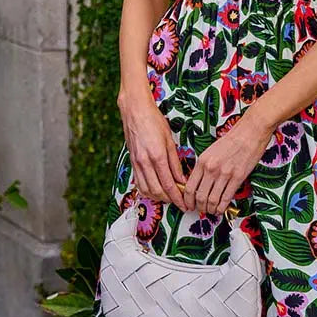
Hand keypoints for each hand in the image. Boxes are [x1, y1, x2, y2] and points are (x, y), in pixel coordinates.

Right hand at [118, 91, 186, 211]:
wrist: (135, 111)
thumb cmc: (154, 121)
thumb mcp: (170, 140)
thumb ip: (175, 163)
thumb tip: (182, 180)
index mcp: (157, 156)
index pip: (169, 184)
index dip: (178, 197)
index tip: (185, 204)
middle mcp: (145, 162)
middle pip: (157, 191)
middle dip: (170, 200)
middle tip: (180, 202)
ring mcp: (136, 163)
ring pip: (146, 190)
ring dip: (159, 197)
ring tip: (170, 197)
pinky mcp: (132, 163)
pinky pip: (139, 183)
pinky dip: (148, 191)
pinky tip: (157, 190)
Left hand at [182, 108, 272, 215]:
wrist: (249, 133)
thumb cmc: (231, 141)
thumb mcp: (210, 152)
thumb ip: (203, 167)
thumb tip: (198, 184)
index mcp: (202, 161)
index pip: (189, 187)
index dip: (187, 200)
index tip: (188, 205)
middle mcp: (211, 169)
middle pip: (199, 196)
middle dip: (199, 207)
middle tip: (200, 209)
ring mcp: (224, 174)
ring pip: (212, 200)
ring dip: (210, 209)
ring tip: (211, 210)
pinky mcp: (238, 178)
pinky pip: (226, 198)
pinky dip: (222, 207)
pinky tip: (220, 209)